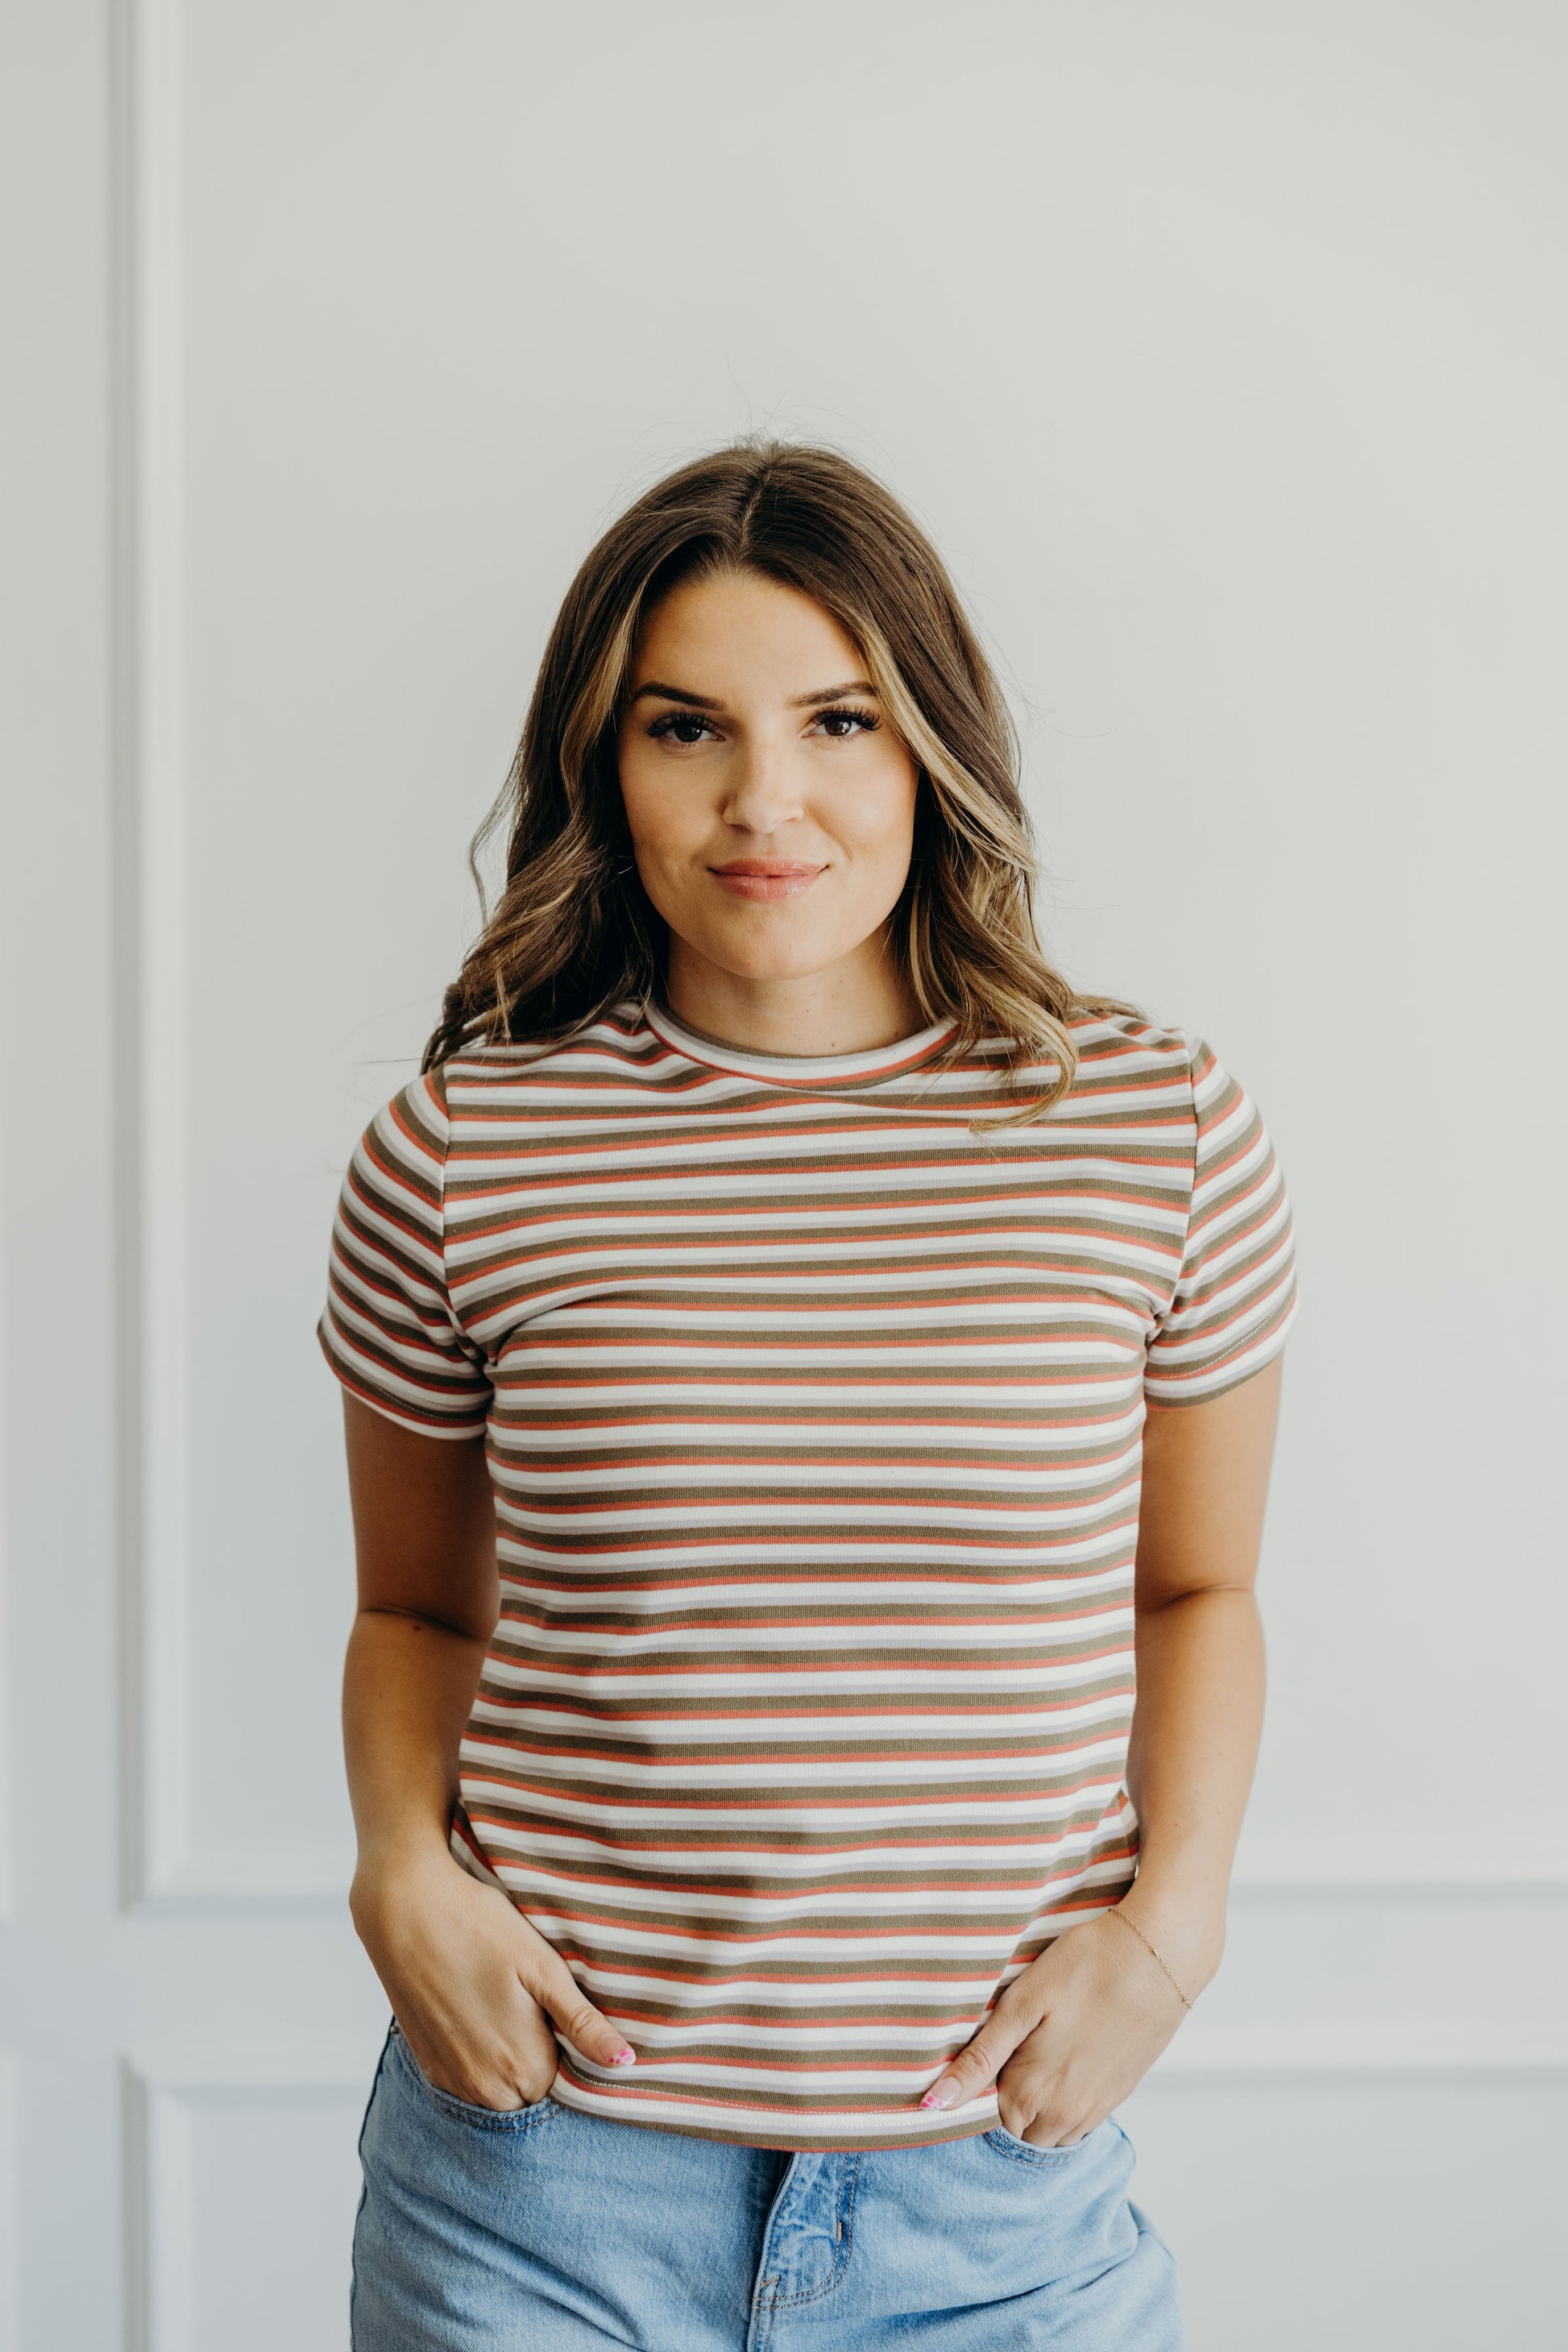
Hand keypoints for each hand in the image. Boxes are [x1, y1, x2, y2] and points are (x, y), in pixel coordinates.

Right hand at [351, 1847, 635, 2109]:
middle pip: (534, 2092)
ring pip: (500, 2090)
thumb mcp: (543, 1969)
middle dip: (543, 2059)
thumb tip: (626, 2062)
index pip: (570, 2084)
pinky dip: (479, 2058)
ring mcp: (451, 2080)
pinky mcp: (427, 2065)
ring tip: (506, 2004)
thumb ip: (583, 2024)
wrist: (405, 1909)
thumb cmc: (480, 1928)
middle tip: (534, 2003)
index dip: (572, 2048)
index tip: (563, 2012)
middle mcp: (485, 2089)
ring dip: (510, 2062)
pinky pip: (468, 2080)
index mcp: (524, 2068)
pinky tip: (478, 2011)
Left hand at [919, 1905, 1200, 2144]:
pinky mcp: (1120, 2094)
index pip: (985, 2121)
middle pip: (1017, 2131)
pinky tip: (1064, 2058)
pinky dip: (1064, 2104)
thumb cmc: (1087, 1966)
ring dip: (1036, 2108)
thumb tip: (932, 2104)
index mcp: (1031, 2094)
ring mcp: (1097, 2108)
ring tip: (1033, 2054)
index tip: (978, 2056)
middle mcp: (1065, 2114)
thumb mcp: (1021, 2004)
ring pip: (1050, 2133)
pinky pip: (1080, 2122)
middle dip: (1004, 2104)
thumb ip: (978, 2060)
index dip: (976, 2091)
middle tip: (1005, 2051)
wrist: (1160, 1954)